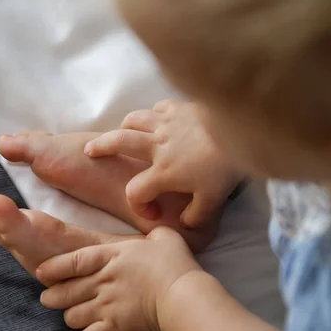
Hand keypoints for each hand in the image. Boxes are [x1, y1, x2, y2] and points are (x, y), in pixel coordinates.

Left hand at [36, 227, 198, 330]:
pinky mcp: (115, 328)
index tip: (42, 273)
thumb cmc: (175, 263)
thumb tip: (154, 233)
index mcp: (109, 257)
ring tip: (71, 316)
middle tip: (48, 298)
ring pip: (72, 316)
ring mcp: (106, 306)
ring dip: (69, 317)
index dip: (53, 268)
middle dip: (52, 296)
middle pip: (65, 291)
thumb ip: (151, 233)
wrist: (183, 296)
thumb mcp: (163, 236)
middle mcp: (101, 282)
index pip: (71, 262)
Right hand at [85, 99, 240, 227]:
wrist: (241, 129)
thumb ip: (196, 216)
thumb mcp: (213, 201)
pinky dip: (152, 115)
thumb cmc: (225, 168)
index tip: (153, 212)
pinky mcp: (179, 108)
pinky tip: (156, 120)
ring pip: (134, 120)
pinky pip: (157, 107)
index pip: (136, 192)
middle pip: (118, 142)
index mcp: (163, 172)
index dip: (139, 206)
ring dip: (123, 127)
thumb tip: (185, 223)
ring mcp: (167, 123)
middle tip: (90, 151)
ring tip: (119, 132)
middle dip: (101, 148)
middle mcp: (157, 146)